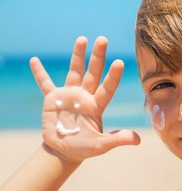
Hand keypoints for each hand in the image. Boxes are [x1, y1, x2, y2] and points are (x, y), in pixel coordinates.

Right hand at [30, 36, 140, 162]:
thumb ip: (117, 139)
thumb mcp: (101, 146)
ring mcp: (69, 96)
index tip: (119, 62)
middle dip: (97, 57)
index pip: (107, 88)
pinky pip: (45, 84)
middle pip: (93, 73)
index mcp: (97, 106)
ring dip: (77, 56)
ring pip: (74, 72)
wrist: (65, 151)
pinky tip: (35, 60)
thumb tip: (138, 140)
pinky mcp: (52, 99)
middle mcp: (85, 96)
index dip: (113, 76)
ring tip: (82, 39)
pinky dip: (40, 73)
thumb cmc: (84, 148)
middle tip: (103, 39)